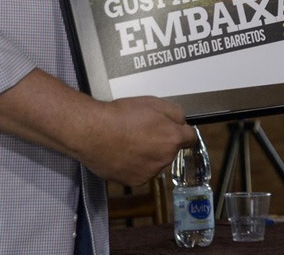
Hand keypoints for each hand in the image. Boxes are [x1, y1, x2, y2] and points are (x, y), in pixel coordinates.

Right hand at [73, 96, 195, 186]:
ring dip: (147, 155)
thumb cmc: (121, 115)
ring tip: (128, 142)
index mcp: (172, 139)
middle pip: (169, 150)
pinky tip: (122, 154)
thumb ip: (174, 113)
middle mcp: (164, 159)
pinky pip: (140, 172)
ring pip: (154, 162)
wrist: (93, 132)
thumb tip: (181, 122)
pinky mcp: (134, 182)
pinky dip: (134, 165)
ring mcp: (149, 173)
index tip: (175, 131)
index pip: (190, 138)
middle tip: (142, 131)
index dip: (182, 132)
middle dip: (161, 142)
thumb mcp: (153, 102)